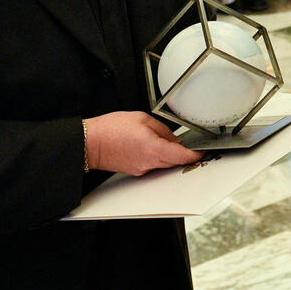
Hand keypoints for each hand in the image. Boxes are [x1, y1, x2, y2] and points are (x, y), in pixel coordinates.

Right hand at [84, 111, 203, 175]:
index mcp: (153, 149)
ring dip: (169, 154)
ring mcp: (141, 169)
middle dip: (184, 154)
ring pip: (164, 163)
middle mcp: (149, 163)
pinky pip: (152, 164)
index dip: (195, 154)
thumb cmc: (110, 129)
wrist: (88, 143)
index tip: (202, 150)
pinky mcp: (135, 170)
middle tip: (190, 144)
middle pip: (175, 161)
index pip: (182, 156)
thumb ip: (163, 130)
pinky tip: (151, 145)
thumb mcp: (142, 119)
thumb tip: (174, 138)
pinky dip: (157, 155)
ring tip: (164, 140)